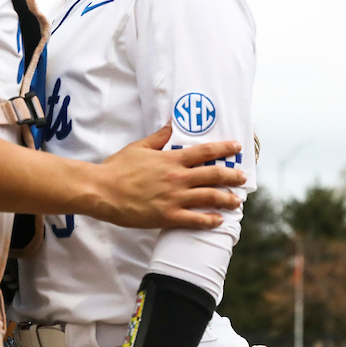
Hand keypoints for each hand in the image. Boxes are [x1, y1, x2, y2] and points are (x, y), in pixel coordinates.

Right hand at [90, 126, 244, 229]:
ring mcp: (174, 198)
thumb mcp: (139, 147)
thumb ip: (158, 138)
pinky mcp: (167, 216)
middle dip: (232, 177)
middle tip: (243, 178)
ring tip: (237, 202)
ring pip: (209, 198)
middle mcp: (178, 178)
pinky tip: (218, 221)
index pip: (205, 152)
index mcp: (171, 160)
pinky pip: (194, 219)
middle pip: (214, 176)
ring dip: (227, 199)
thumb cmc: (117, 168)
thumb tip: (170, 125)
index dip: (224, 149)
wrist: (102, 191)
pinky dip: (209, 220)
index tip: (237, 147)